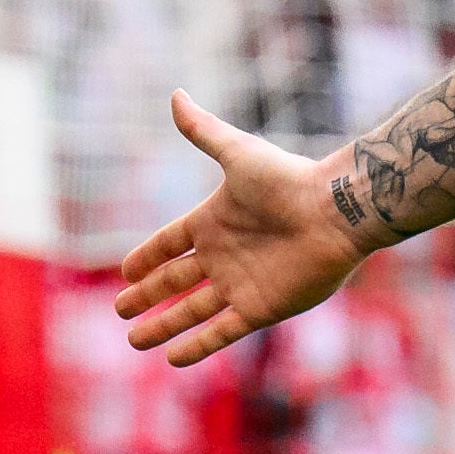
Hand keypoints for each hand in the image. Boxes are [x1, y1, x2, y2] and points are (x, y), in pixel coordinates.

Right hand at [111, 90, 360, 365]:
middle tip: (119, 310)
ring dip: (162, 326)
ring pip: (191, 311)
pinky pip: (221, 332)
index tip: (125, 272)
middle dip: (147, 296)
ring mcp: (241, 284)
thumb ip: (204, 131)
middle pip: (176, 281)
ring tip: (134, 341)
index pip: (170, 243)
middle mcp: (225, 256)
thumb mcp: (238, 154)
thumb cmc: (289, 180)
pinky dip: (197, 346)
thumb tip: (175, 95)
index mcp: (214, 221)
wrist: (335, 211)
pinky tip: (172, 359)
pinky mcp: (261, 308)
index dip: (147, 257)